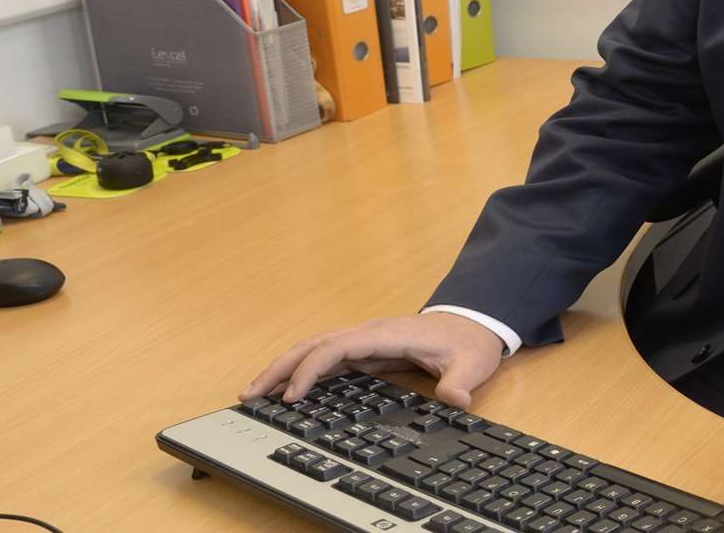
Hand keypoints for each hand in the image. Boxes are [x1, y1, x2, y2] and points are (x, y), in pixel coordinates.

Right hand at [241, 313, 504, 408]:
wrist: (474, 324)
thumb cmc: (469, 343)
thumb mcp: (472, 364)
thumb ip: (461, 382)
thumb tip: (455, 400)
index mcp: (387, 335)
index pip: (337, 348)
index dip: (311, 370)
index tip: (291, 397)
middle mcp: (368, 334)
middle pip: (313, 345)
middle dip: (280, 368)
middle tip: (249, 395)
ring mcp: (364, 341)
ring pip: (313, 349)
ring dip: (283, 368)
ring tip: (253, 393)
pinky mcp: (364, 351)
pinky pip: (324, 358)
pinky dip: (300, 372)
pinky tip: (285, 391)